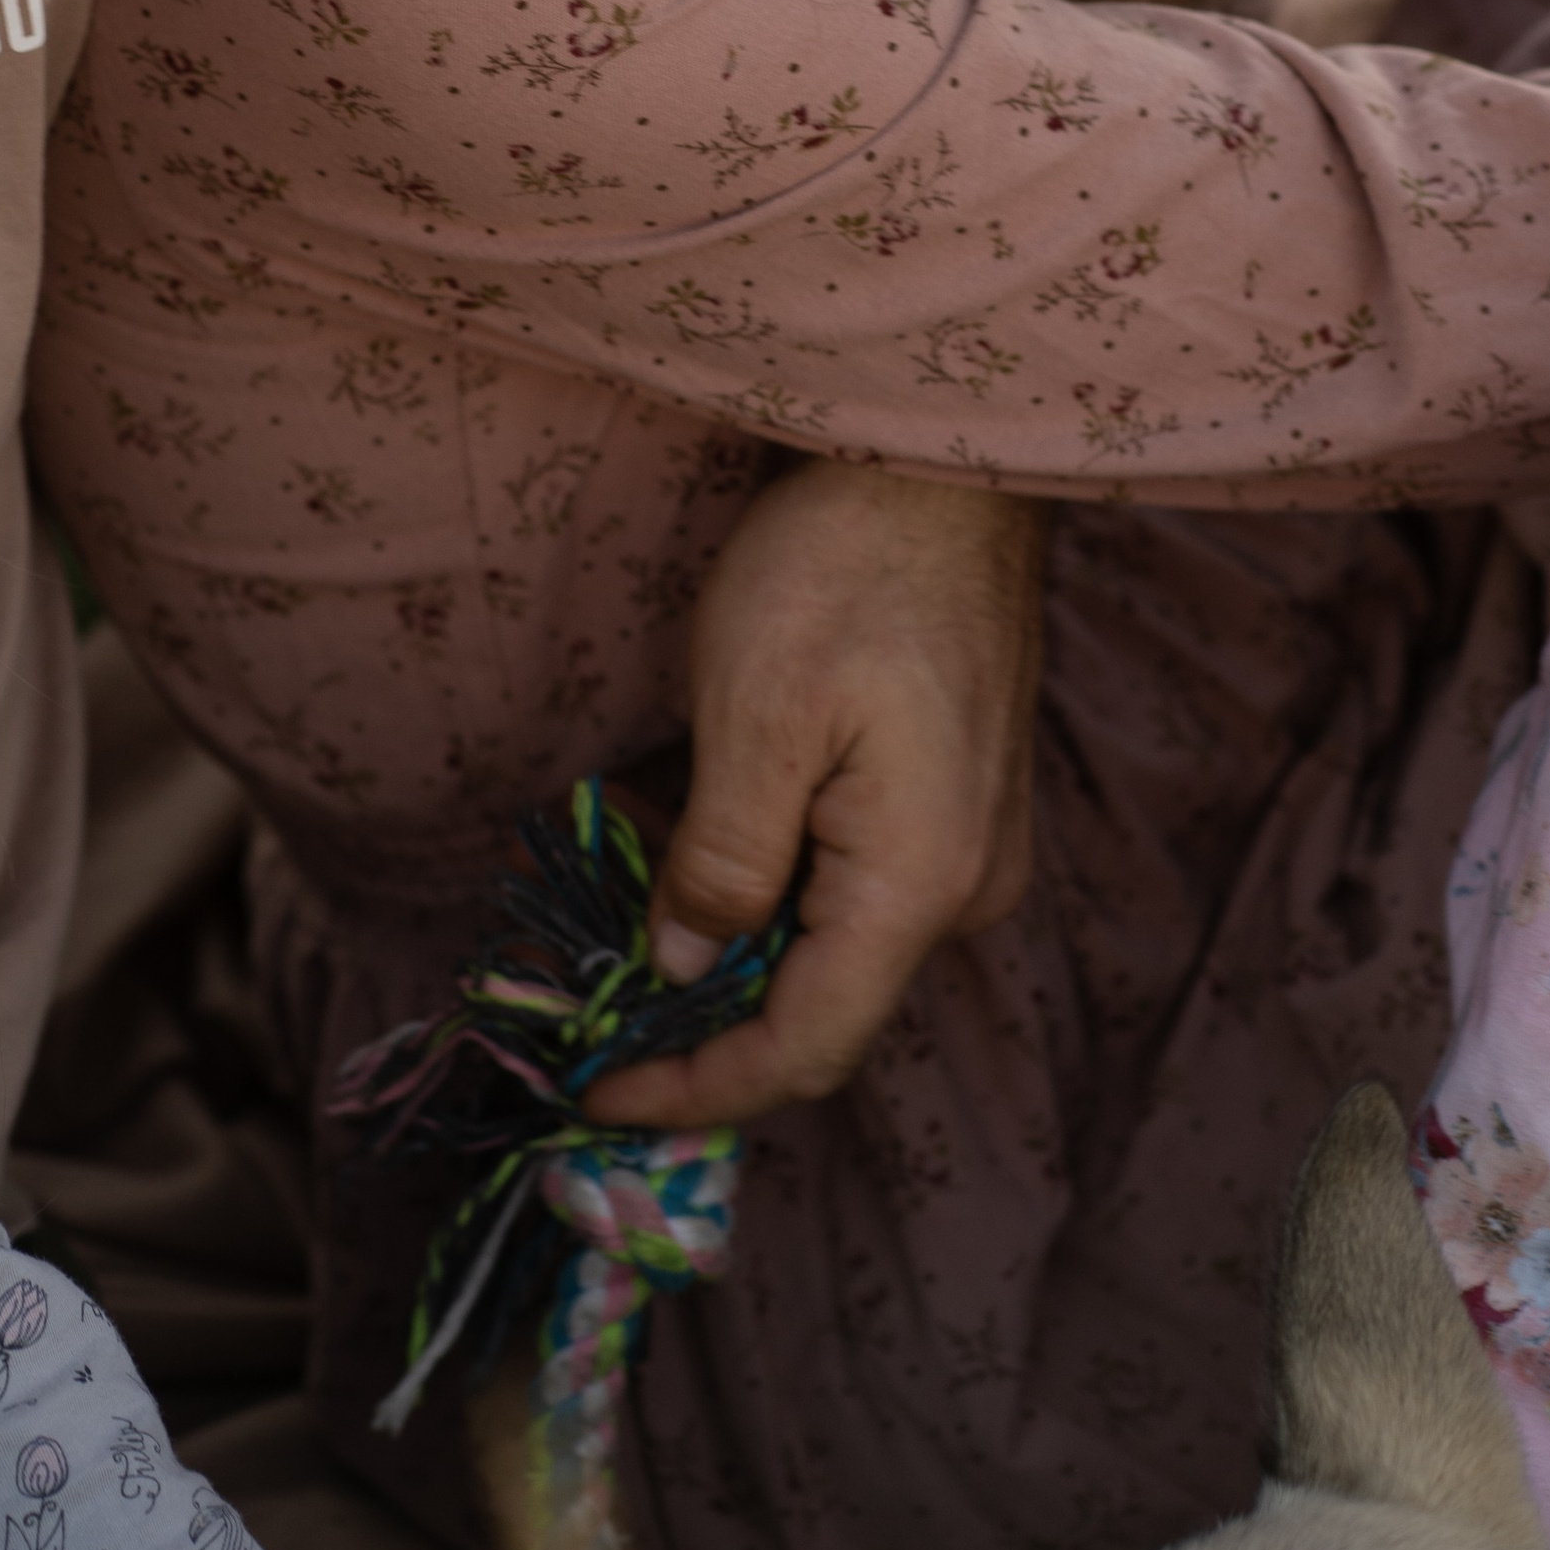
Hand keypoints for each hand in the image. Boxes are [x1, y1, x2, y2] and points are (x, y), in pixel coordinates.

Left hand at [582, 460, 1045, 1130]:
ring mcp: (966, 840)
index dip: (694, 1088)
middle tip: (583, 976)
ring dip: (719, 923)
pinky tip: (682, 811)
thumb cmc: (846, 566)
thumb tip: (686, 970)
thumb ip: (722, 864)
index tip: (593, 1093)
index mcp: (917, 885)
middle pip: (816, 999)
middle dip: (695, 1002)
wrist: (941, 456)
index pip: (803, 1048)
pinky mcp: (953, 795)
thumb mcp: (754, 712)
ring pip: (824, 933)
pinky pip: (847, 874)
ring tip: (618, 862)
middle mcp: (962, 886)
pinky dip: (759, 868)